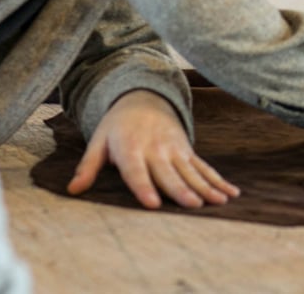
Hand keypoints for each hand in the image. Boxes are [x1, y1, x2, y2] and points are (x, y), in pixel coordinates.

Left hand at [68, 90, 239, 209]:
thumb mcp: (98, 141)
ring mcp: (175, 149)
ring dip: (206, 186)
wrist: (143, 98)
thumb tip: (73, 190)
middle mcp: (156, 149)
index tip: (153, 204)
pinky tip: (230, 193)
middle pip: (169, 173)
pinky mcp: (187, 151)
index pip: (136, 171)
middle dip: (181, 189)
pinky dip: (218, 180)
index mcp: (131, 147)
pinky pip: (204, 167)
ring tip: (219, 201)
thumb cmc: (117, 126)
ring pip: (191, 171)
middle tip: (193, 204)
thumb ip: (88, 166)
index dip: (144, 187)